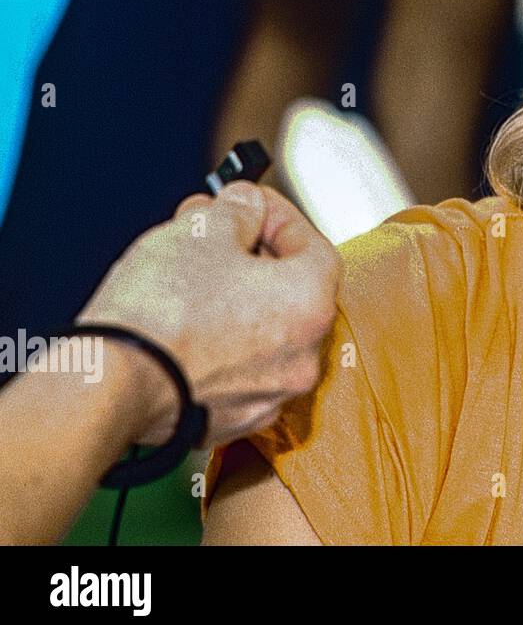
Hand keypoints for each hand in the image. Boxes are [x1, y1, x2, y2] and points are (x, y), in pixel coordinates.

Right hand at [78, 182, 340, 447]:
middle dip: (252, 254)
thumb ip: (238, 209)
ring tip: (191, 274)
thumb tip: (246, 205)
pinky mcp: (233, 418)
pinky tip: (185, 324)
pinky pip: (237, 368)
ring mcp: (270, 393)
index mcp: (310, 304)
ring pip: (263, 331)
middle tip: (215, 233)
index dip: (278, 217)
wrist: (108, 388)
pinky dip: (220, 342)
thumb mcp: (202, 230)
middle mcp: (303, 355)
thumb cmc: (160, 313)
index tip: (250, 205)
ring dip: (235, 298)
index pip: (312, 246)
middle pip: (290, 289)